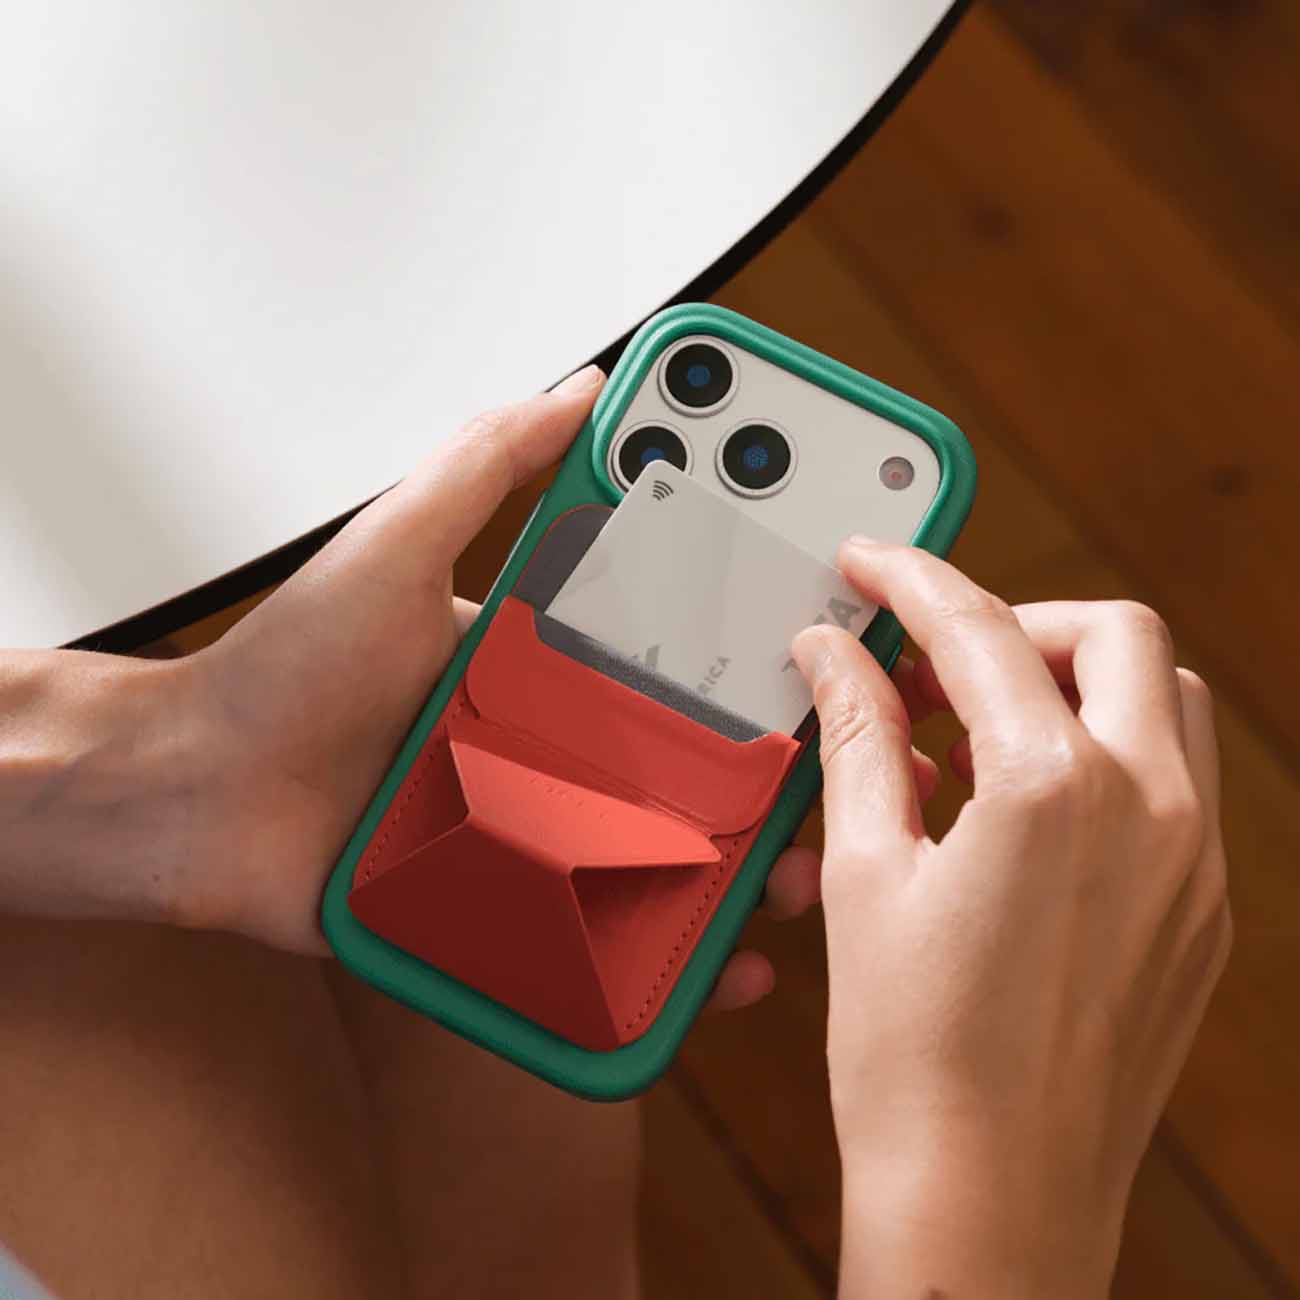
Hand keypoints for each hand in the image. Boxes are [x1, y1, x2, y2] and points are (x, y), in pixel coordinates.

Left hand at [163, 365, 813, 1009]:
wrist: (199, 799)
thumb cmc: (284, 671)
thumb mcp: (395, 542)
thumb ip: (486, 461)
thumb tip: (584, 387)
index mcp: (546, 658)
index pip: (673, 640)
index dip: (752, 637)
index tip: (827, 630)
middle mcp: (553, 742)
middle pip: (690, 756)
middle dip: (779, 765)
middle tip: (856, 765)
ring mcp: (537, 827)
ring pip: (668, 849)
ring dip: (747, 861)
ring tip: (802, 869)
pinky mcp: (507, 904)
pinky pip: (606, 933)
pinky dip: (670, 953)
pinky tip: (724, 964)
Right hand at [790, 540, 1229, 1299]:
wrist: (988, 1205)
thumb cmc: (914, 1058)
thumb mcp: (863, 873)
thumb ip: (858, 738)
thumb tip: (833, 654)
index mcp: (1054, 791)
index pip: (977, 631)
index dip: (911, 579)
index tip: (873, 562)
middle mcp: (1151, 812)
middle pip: (1111, 634)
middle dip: (1016, 619)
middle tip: (929, 654)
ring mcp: (1195, 865)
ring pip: (1164, 700)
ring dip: (1072, 682)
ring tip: (972, 730)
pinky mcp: (1203, 913)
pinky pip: (1174, 782)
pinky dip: (1102, 754)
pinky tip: (1017, 809)